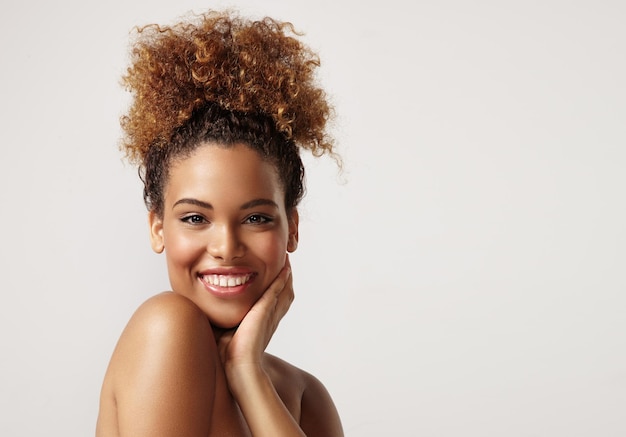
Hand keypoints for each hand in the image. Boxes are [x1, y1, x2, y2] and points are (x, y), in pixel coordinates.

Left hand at [213, 256, 293, 374]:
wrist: (238, 368)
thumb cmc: (228, 356)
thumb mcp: (224, 332)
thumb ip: (219, 321)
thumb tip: (201, 315)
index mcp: (263, 322)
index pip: (274, 301)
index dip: (277, 288)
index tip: (275, 275)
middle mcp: (271, 317)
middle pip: (284, 293)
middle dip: (285, 278)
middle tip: (286, 262)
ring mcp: (270, 313)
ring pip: (284, 290)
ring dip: (285, 275)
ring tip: (287, 260)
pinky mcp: (265, 309)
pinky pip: (277, 290)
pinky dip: (281, 279)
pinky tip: (283, 269)